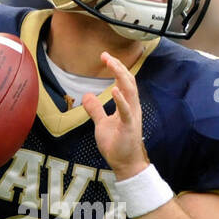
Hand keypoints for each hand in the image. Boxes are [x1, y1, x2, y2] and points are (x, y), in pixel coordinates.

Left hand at [82, 51, 148, 178]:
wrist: (126, 164)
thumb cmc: (117, 144)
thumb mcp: (102, 123)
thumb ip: (95, 109)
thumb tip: (87, 95)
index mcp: (127, 105)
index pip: (124, 82)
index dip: (116, 68)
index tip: (105, 56)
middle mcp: (132, 108)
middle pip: (128, 82)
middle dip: (118, 67)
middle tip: (106, 55)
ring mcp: (132, 116)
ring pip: (130, 91)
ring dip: (121, 76)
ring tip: (112, 64)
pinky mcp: (129, 127)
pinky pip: (126, 111)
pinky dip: (121, 100)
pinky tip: (114, 90)